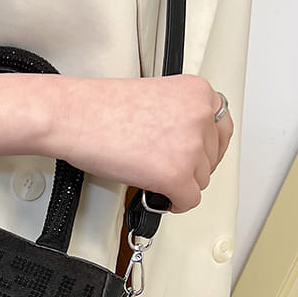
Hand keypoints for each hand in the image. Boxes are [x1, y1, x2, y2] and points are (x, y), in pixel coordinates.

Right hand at [56, 74, 233, 212]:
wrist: (75, 117)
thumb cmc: (99, 107)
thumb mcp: (154, 97)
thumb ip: (179, 116)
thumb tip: (185, 142)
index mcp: (197, 93)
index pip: (222, 128)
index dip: (206, 147)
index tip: (196, 156)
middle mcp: (200, 117)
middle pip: (211, 158)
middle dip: (190, 167)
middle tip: (166, 167)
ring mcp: (190, 147)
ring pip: (200, 181)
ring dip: (179, 184)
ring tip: (153, 176)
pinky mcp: (175, 175)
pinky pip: (188, 201)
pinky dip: (175, 204)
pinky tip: (160, 196)